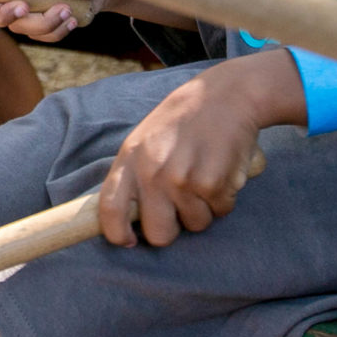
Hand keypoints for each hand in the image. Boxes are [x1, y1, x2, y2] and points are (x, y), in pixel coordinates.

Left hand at [99, 58, 272, 247]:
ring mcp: (183, 179)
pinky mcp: (213, 183)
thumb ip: (134, 174)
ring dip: (203, 209)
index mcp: (130, 159)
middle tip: (180, 209)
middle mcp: (152, 172)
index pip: (110, 209)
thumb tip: (127, 218)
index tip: (130, 241)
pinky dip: (224, 198)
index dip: (118, 234)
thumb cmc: (183, 121)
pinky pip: (220, 211)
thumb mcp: (145, 139)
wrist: (225, 95)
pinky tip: (221, 171)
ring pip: (195, 225)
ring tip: (204, 177)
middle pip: (159, 234)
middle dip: (172, 230)